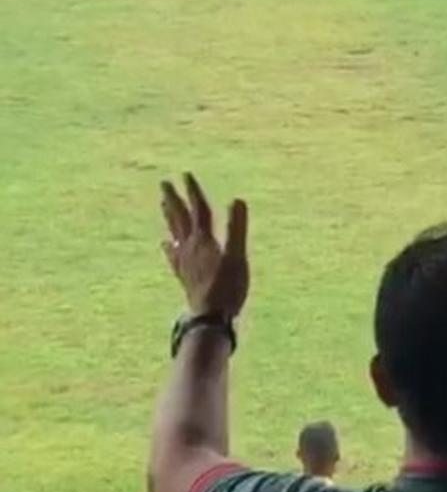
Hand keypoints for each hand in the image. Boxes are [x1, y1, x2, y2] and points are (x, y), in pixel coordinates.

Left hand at [161, 173, 248, 318]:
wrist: (210, 317)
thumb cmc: (228, 287)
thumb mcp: (237, 255)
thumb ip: (236, 227)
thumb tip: (237, 199)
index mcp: (203, 240)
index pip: (198, 210)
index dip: (193, 192)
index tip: (185, 174)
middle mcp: (190, 248)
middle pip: (179, 219)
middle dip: (173, 200)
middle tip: (164, 184)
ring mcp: (185, 262)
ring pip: (174, 233)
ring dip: (169, 218)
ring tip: (164, 205)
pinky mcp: (184, 275)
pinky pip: (173, 255)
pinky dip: (169, 246)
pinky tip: (165, 243)